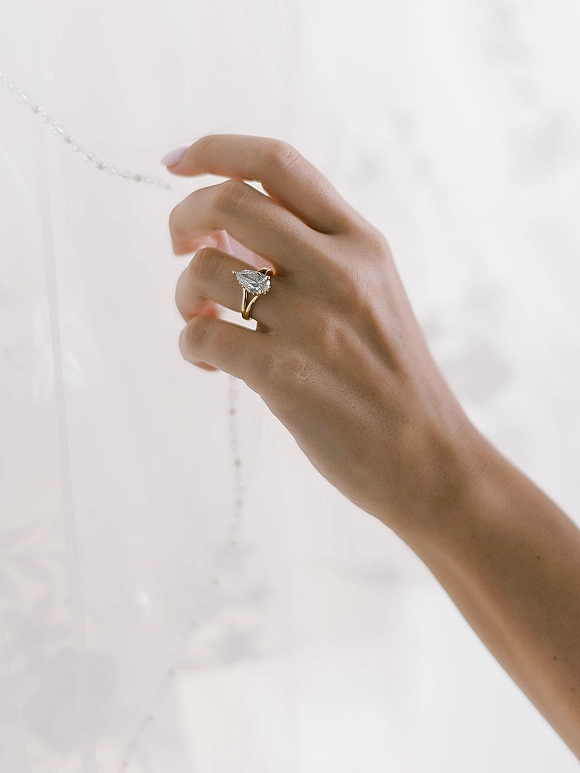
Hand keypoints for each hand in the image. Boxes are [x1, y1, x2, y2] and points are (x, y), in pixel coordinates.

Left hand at [167, 134, 477, 532]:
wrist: (428, 458)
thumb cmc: (392, 378)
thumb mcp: (371, 296)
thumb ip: (312, 255)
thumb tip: (224, 227)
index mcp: (361, 242)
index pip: (279, 164)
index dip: (216, 149)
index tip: (176, 162)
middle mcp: (338, 270)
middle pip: (229, 201)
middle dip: (183, 215)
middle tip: (179, 246)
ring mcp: (311, 322)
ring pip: (205, 270)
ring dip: (183, 292)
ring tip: (198, 320)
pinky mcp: (285, 376)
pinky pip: (202, 338)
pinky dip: (190, 345)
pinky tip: (208, 363)